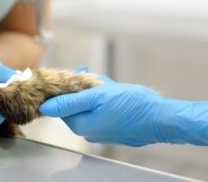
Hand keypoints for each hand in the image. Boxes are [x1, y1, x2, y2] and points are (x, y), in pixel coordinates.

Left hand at [39, 79, 207, 146]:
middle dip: (83, 88)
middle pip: (74, 105)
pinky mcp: (113, 128)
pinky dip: (104, 100)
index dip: (64, 88)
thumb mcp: (98, 96)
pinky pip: (100, 110)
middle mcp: (89, 132)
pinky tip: (115, 93)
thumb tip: (46, 106)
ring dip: (95, 92)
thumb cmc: (133, 106)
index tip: (73, 75)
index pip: (59, 106)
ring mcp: (101, 131)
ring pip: (89, 105)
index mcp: (81, 125)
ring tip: (108, 85)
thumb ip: (70, 102)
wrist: (161, 118)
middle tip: (95, 78)